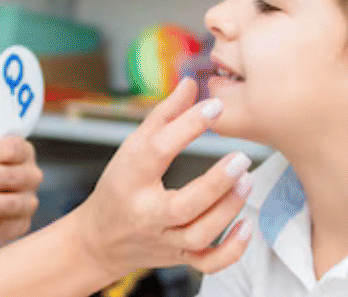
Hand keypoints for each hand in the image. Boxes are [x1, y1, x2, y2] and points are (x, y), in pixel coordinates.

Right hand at [69, 77, 253, 275]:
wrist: (100, 238)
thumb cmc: (119, 186)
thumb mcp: (131, 148)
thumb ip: (164, 116)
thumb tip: (190, 84)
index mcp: (130, 179)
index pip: (158, 150)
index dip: (187, 125)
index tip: (215, 106)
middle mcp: (146, 214)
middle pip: (182, 206)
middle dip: (215, 183)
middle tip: (241, 158)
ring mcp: (163, 240)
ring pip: (199, 234)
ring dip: (227, 208)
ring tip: (247, 181)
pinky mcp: (178, 258)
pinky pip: (208, 263)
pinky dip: (231, 249)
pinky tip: (247, 225)